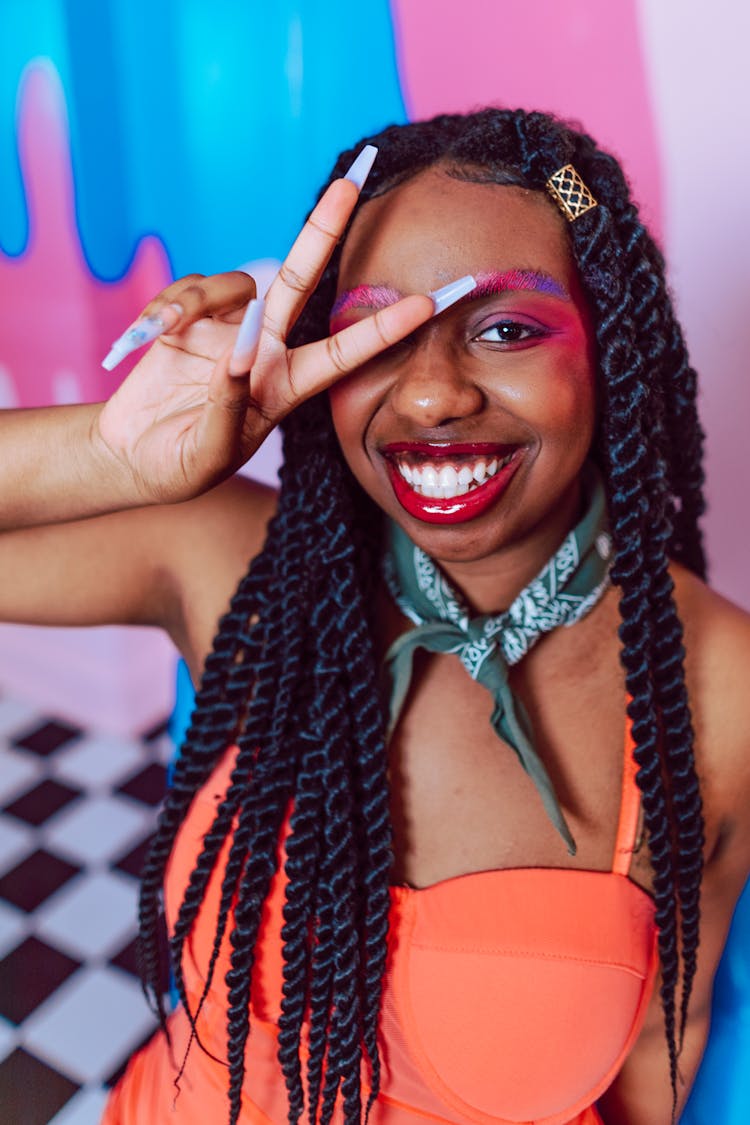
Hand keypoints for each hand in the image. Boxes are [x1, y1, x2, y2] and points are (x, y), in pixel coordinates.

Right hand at [95, 175, 437, 505]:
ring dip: (200, 297)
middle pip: (301, 282)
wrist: (133, 458)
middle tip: (350, 184)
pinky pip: (187, 288)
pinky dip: (168, 303)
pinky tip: (150, 332)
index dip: (386, 328)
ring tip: (169, 329)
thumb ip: (227, 405)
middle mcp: (264, 350)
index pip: (345, 352)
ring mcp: (227, 330)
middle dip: (323, 232)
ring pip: (233, 283)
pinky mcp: (189, 319)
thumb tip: (239, 354)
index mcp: (286, 387)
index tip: (429, 303)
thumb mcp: (208, 453)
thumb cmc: (181, 467)